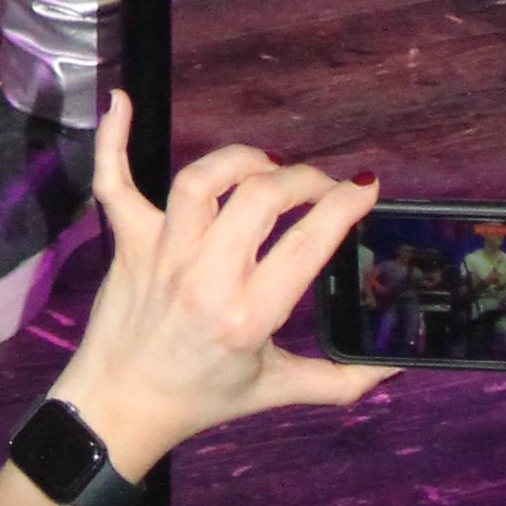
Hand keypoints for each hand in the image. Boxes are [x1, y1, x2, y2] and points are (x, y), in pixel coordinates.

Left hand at [45, 98, 390, 484]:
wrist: (122, 406)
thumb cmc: (201, 397)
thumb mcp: (276, 391)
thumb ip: (339, 381)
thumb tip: (392, 367)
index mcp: (248, 317)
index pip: (305, 246)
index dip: (342, 207)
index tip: (364, 186)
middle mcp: (205, 278)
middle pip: (259, 200)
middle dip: (301, 179)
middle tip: (320, 183)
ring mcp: (162, 253)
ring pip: (199, 181)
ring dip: (238, 159)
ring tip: (265, 164)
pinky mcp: (127, 239)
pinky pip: (113, 181)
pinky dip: (113, 138)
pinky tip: (121, 99)